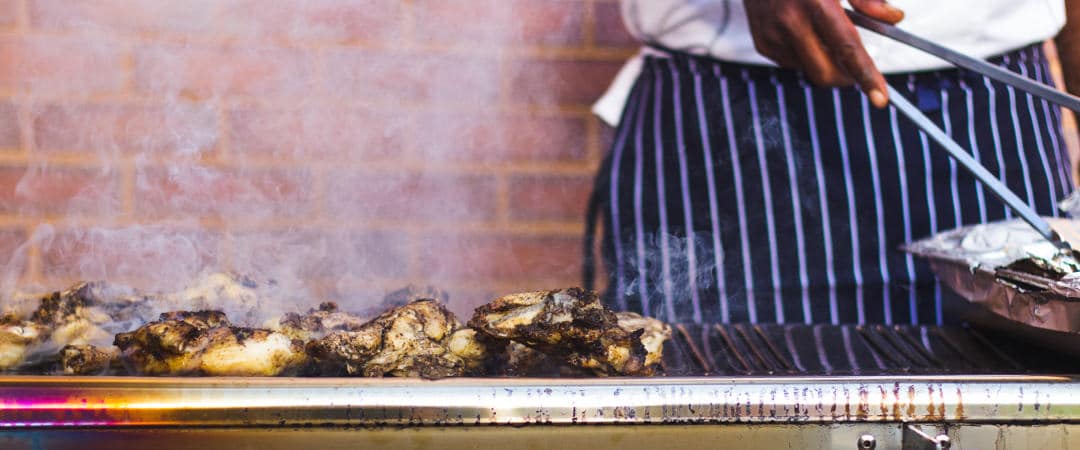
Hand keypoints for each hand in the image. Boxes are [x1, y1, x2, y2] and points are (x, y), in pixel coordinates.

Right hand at [744, 0, 903, 107]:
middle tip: (858, 70)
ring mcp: (772, 35)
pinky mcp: (762, 42)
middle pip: (825, 73)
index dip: (865, 76)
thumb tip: (892, 19)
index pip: (846, 49)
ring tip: (823, 31)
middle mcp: (790, 22)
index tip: (880, 98)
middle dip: (845, 78)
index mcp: (815, 2)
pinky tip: (803, 31)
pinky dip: (806, 55)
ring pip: (809, 69)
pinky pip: (791, 62)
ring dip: (824, 60)